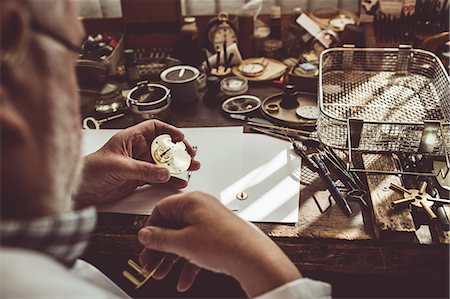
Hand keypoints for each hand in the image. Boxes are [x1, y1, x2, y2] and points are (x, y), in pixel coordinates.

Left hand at [73, 120, 199, 205]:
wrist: (80, 190)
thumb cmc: (90, 170)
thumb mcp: (119, 167)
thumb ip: (143, 170)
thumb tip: (164, 172)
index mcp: (130, 138)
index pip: (154, 128)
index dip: (169, 131)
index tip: (180, 138)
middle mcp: (136, 150)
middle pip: (163, 146)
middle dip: (178, 150)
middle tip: (190, 156)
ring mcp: (138, 165)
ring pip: (163, 163)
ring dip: (177, 165)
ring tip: (191, 168)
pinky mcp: (138, 179)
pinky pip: (158, 177)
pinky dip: (169, 180)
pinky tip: (178, 182)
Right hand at [137, 192, 301, 296]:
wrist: (254, 258)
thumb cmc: (225, 243)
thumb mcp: (183, 243)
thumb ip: (160, 239)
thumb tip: (145, 235)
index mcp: (192, 201)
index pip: (162, 209)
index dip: (151, 228)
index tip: (145, 244)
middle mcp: (201, 208)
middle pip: (172, 226)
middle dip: (159, 248)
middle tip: (150, 262)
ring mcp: (211, 222)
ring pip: (183, 239)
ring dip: (171, 259)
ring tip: (162, 274)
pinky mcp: (218, 236)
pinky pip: (197, 248)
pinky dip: (189, 264)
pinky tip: (184, 280)